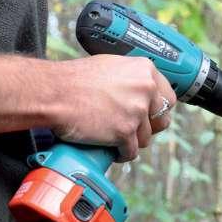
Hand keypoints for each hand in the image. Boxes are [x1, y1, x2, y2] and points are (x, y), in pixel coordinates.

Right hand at [52, 55, 176, 159]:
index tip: (149, 116)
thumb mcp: (112, 67)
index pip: (167, 97)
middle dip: (149, 128)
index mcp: (145, 70)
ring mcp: (136, 111)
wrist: (54, 93)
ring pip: (145, 138)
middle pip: (162, 119)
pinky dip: (121, 154)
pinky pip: (131, 152)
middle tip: (132, 129)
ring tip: (114, 138)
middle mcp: (146, 89)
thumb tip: (143, 94)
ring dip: (131, 141)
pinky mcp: (125, 132)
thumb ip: (132, 79)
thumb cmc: (75, 79)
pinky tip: (111, 149)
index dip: (157, 110)